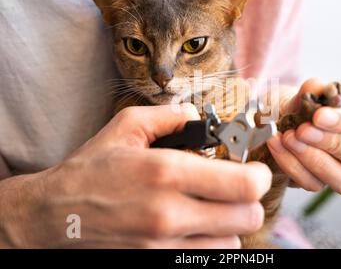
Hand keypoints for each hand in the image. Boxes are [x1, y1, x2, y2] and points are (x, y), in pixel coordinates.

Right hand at [0, 103, 270, 247]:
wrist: (53, 217)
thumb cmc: (91, 170)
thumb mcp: (125, 127)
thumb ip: (170, 115)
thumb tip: (199, 115)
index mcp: (166, 172)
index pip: (244, 185)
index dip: (259, 177)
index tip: (254, 172)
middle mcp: (169, 214)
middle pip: (247, 218)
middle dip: (247, 201)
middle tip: (233, 191)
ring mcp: (162, 247)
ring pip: (231, 244)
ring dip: (228, 226)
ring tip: (207, 211)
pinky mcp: (156, 265)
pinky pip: (206, 259)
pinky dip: (208, 244)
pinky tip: (192, 228)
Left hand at [267, 78, 340, 195]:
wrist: (277, 120)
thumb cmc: (301, 103)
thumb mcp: (306, 91)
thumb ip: (313, 89)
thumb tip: (316, 87)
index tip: (319, 115)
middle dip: (333, 145)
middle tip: (302, 130)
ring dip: (314, 160)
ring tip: (288, 138)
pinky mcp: (322, 184)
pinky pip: (313, 184)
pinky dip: (292, 165)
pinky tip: (276, 145)